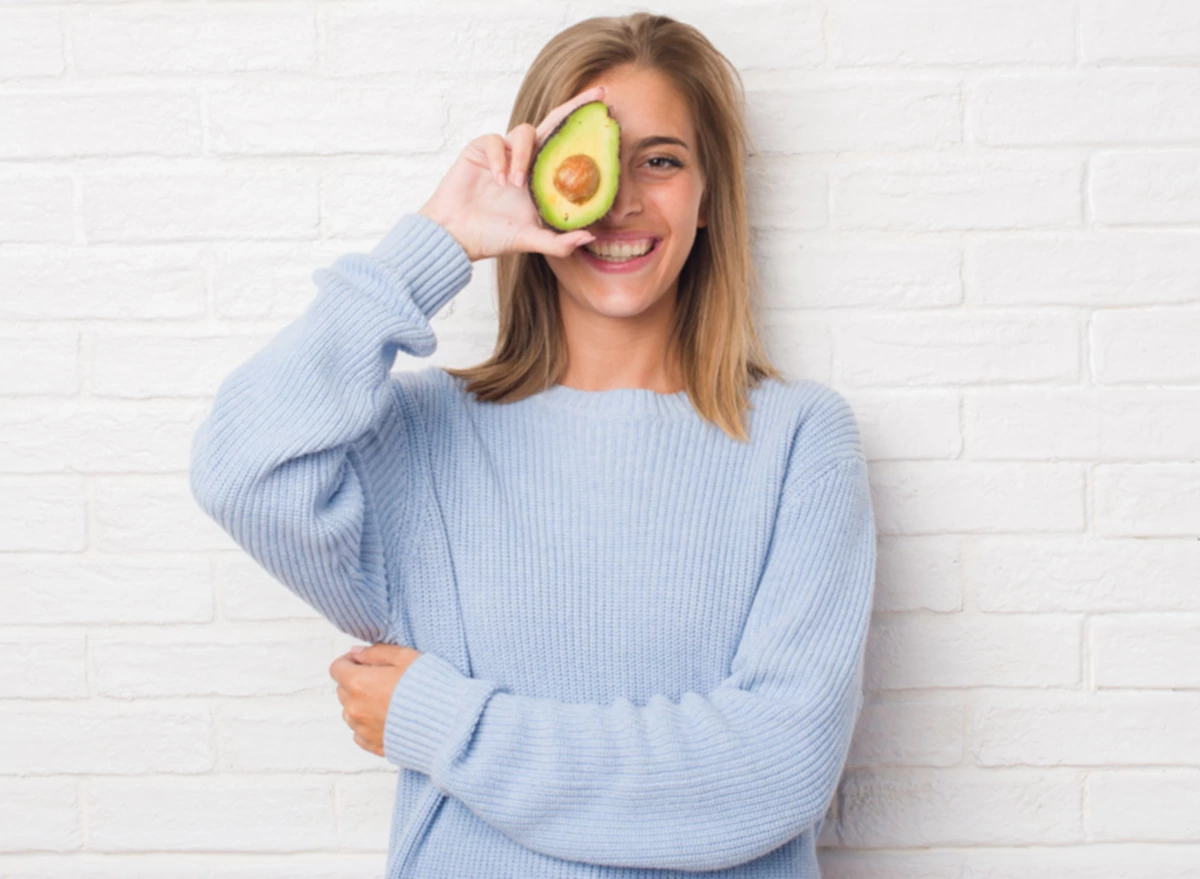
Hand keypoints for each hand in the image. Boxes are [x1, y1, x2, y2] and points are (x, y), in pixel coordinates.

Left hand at [329, 643, 420, 757]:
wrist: (448, 725)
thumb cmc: (430, 688)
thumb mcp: (406, 658)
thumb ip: (376, 652)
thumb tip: (356, 653)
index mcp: (360, 683)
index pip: (337, 668)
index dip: (349, 661)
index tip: (364, 661)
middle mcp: (355, 708)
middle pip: (342, 689)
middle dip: (356, 681)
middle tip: (382, 678)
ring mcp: (363, 729)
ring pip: (350, 711)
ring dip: (361, 702)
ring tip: (388, 699)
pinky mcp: (373, 745)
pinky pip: (360, 732)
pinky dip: (369, 723)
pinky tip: (389, 717)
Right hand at [417, 85, 606, 262]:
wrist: (454, 235)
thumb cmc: (491, 237)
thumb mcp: (529, 241)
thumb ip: (559, 242)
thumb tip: (591, 237)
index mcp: (541, 179)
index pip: (567, 148)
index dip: (585, 132)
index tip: (609, 113)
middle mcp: (526, 161)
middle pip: (553, 125)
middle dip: (575, 107)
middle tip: (600, 93)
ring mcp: (505, 153)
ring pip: (524, 132)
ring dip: (523, 155)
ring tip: (515, 184)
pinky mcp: (481, 149)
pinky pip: (495, 141)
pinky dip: (499, 159)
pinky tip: (497, 180)